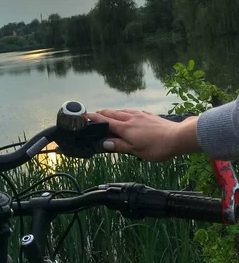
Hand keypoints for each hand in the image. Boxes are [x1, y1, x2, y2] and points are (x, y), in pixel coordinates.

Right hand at [84, 109, 200, 161]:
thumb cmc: (157, 147)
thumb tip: (104, 143)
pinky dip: (126, 112)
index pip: (105, 121)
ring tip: (109, 114)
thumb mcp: (136, 151)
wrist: (178, 137)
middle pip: (112, 113)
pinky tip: (129, 114)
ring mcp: (140, 115)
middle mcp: (130, 118)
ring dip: (113, 112)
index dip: (94, 118)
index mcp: (125, 128)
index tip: (84, 116)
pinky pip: (133, 111)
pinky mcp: (149, 115)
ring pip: (122, 111)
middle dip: (101, 113)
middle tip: (93, 114)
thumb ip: (120, 146)